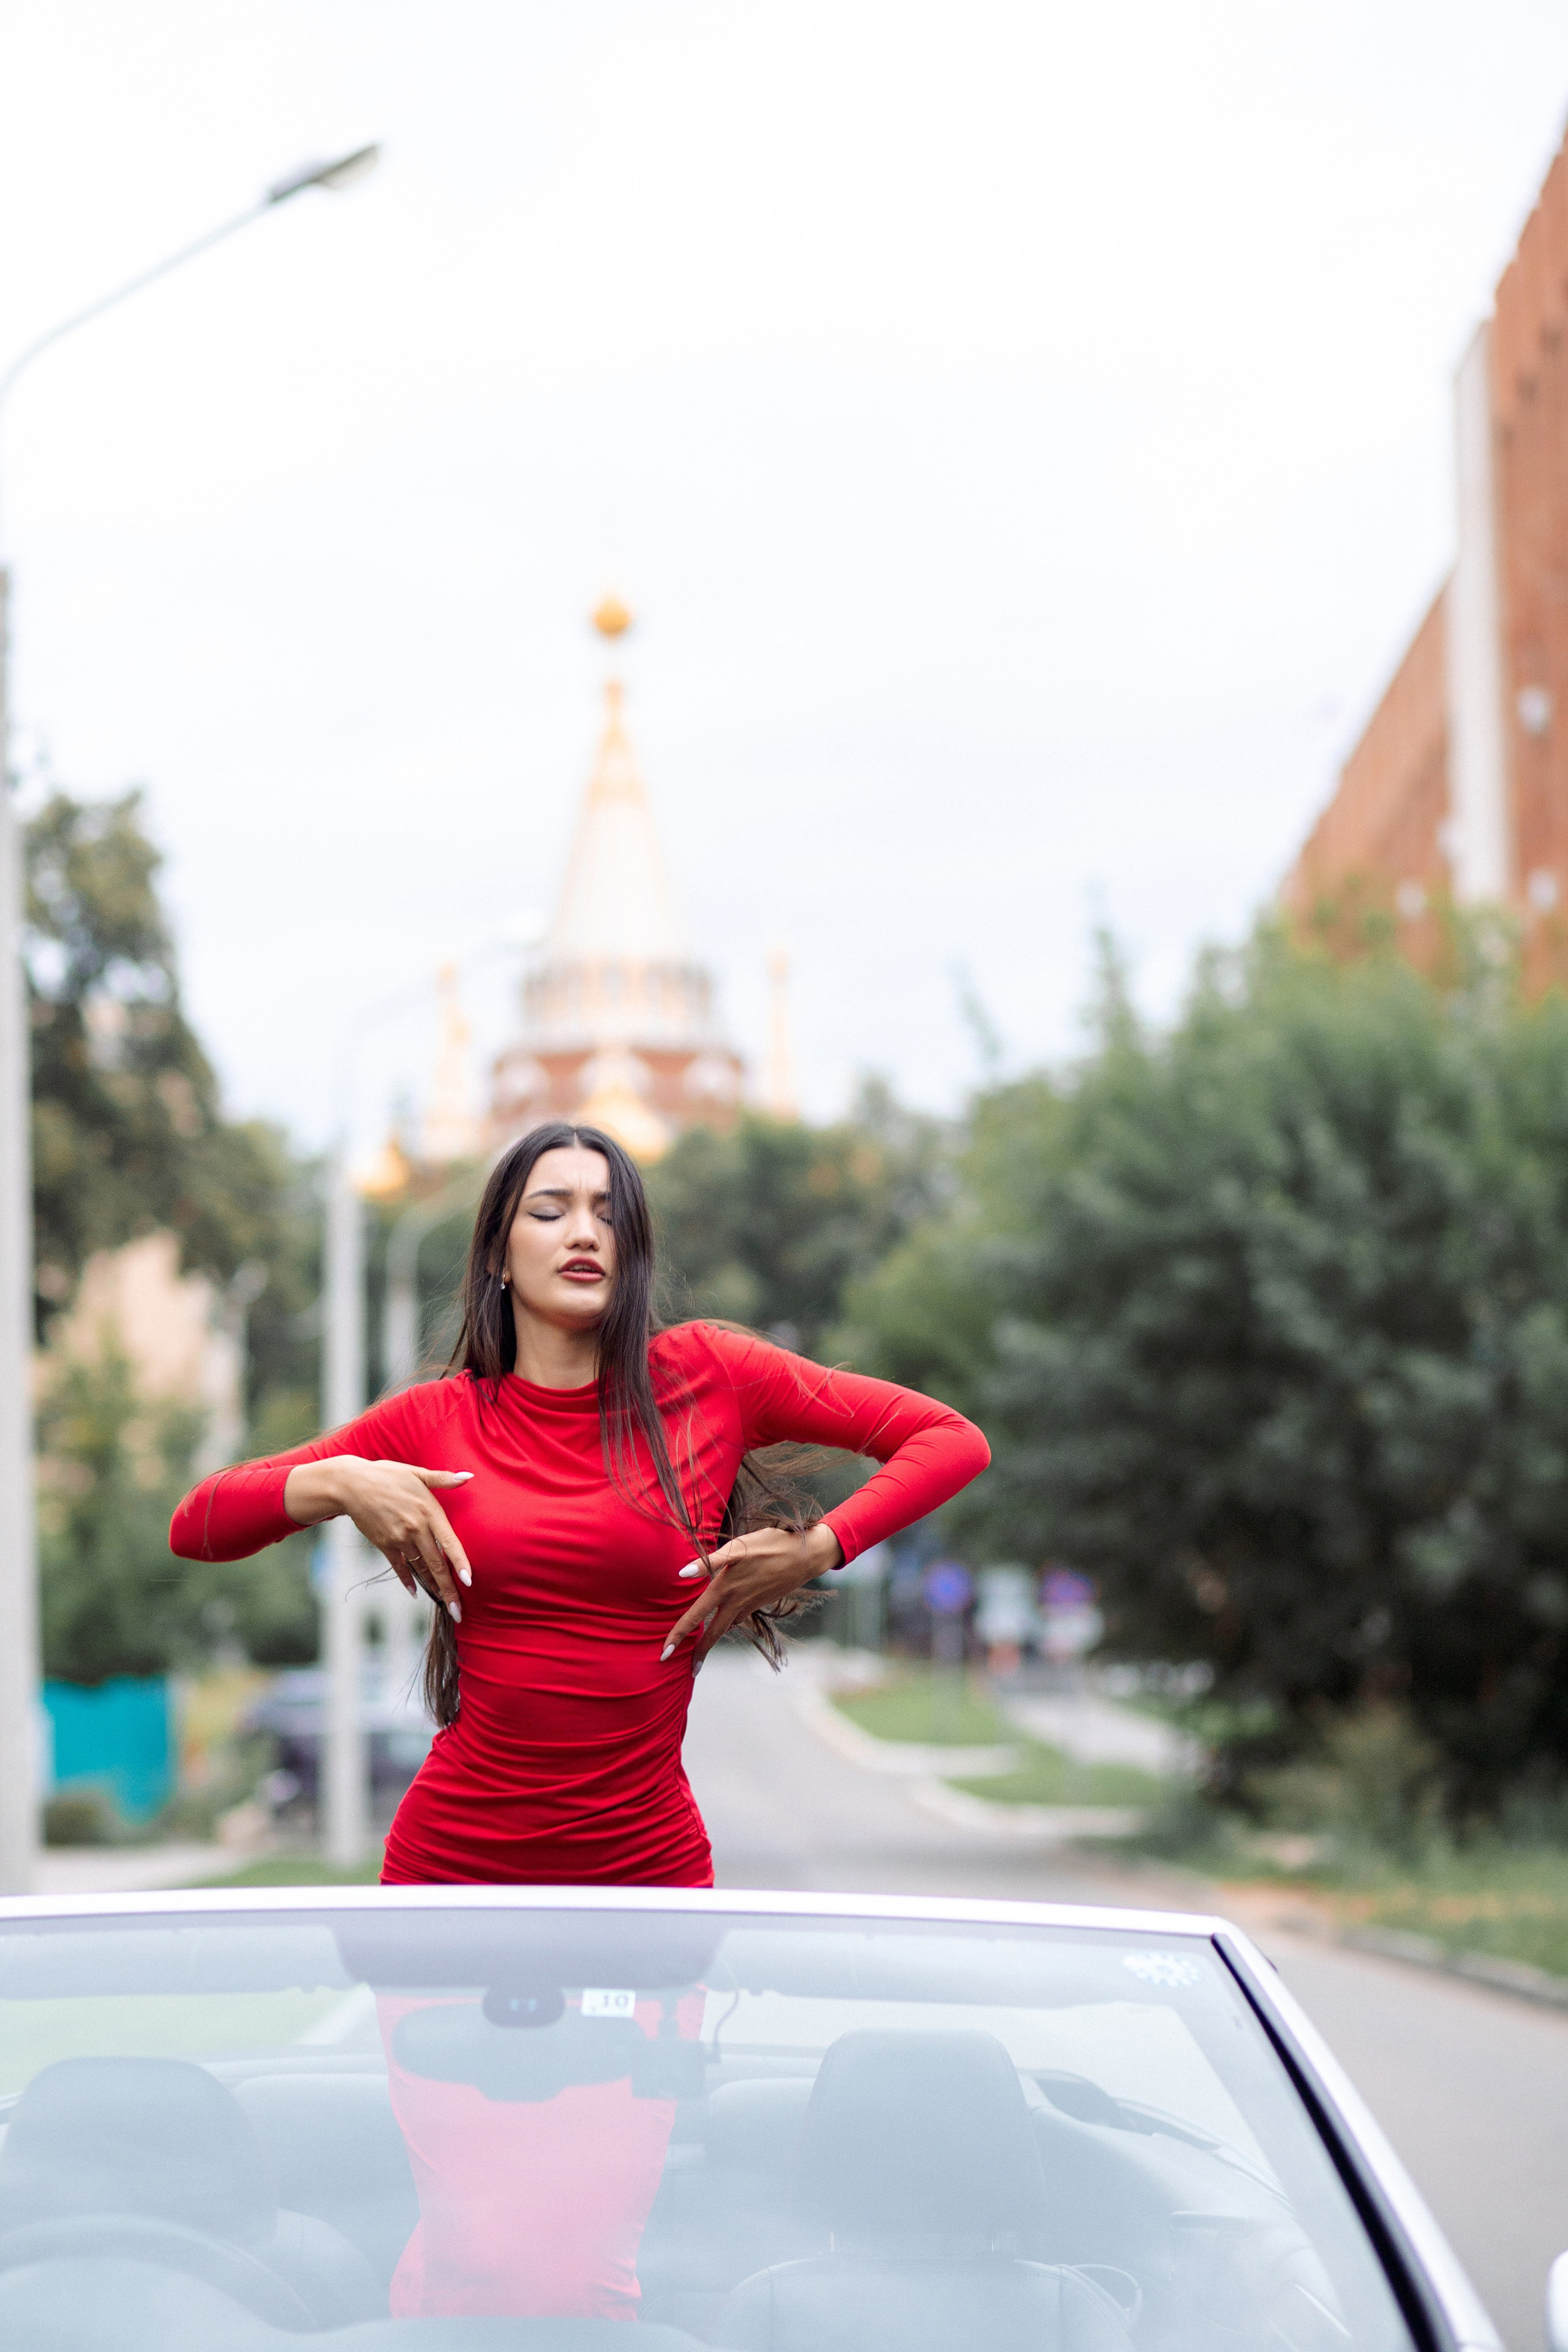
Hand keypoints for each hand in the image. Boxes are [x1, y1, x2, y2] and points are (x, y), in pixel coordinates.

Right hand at [284, 1457, 474, 1620]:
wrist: (351, 1484)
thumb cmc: (387, 1475)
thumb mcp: (417, 1473)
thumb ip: (444, 1479)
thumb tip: (468, 1476)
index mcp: (428, 1511)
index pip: (450, 1542)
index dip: (460, 1563)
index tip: (469, 1583)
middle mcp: (415, 1528)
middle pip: (436, 1564)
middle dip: (449, 1590)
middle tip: (459, 1611)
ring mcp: (399, 1538)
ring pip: (420, 1568)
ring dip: (433, 1587)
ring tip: (444, 1604)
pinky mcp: (384, 1544)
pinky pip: (399, 1567)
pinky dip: (408, 1580)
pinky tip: (415, 1592)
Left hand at [661, 1522, 842, 1662]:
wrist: (806, 1555)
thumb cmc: (771, 1545)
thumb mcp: (738, 1547)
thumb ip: (709, 1561)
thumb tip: (682, 1573)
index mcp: (724, 1588)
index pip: (695, 1616)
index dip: (678, 1634)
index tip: (664, 1654)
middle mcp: (736, 1601)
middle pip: (713, 1633)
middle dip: (699, 1653)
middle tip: (689, 1672)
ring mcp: (750, 1604)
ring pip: (726, 1627)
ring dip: (712, 1641)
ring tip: (700, 1651)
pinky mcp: (759, 1601)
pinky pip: (739, 1617)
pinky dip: (727, 1624)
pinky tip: (724, 1622)